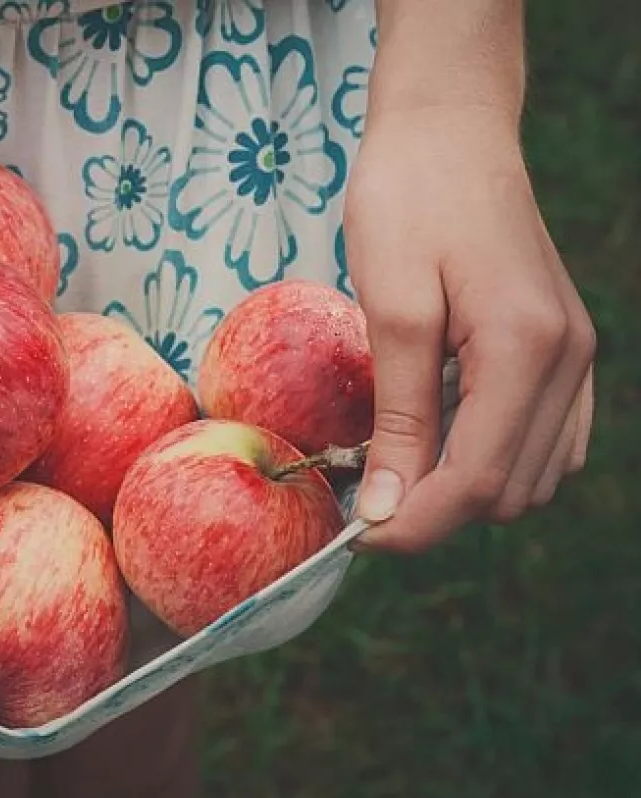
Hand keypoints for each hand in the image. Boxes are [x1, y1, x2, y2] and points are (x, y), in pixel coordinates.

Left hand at [346, 107, 595, 552]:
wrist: (449, 131)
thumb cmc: (408, 203)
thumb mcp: (390, 310)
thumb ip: (398, 417)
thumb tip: (387, 509)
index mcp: (527, 350)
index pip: (476, 481)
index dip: (412, 524)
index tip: (354, 535)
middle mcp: (568, 361)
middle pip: (507, 491)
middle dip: (434, 510)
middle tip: (362, 494)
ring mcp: (575, 356)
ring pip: (531, 476)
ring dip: (462, 490)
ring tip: (391, 464)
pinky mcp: (563, 349)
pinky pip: (545, 441)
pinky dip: (492, 458)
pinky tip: (436, 437)